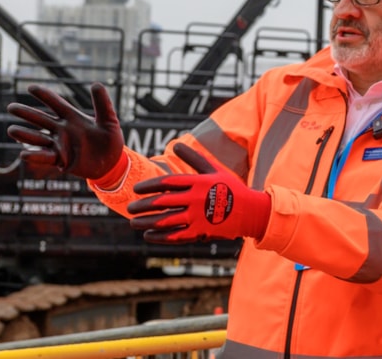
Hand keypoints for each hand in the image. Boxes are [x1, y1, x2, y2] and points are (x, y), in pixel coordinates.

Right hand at [7, 82, 125, 179]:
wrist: (112, 163)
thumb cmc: (110, 140)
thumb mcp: (109, 120)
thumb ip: (102, 104)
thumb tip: (96, 84)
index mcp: (73, 117)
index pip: (56, 104)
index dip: (44, 95)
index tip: (31, 87)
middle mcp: (62, 129)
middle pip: (41, 119)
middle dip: (26, 113)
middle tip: (11, 107)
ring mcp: (60, 144)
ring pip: (38, 138)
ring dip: (25, 134)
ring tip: (11, 130)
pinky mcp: (61, 160)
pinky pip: (45, 157)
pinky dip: (35, 156)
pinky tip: (23, 154)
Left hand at [127, 143, 270, 242]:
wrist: (251, 211)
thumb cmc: (231, 188)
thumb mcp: (214, 169)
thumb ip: (194, 157)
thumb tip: (175, 145)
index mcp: (198, 182)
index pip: (167, 182)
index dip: (149, 186)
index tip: (137, 189)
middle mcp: (196, 199)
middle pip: (162, 201)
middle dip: (143, 205)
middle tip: (130, 207)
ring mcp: (198, 217)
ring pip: (165, 220)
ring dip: (146, 222)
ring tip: (134, 223)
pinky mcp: (201, 232)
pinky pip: (175, 236)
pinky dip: (160, 236)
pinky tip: (148, 235)